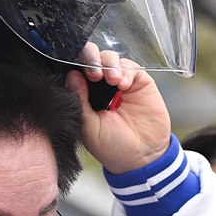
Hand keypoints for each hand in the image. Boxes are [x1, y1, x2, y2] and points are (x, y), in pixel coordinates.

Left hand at [67, 49, 170, 173]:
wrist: (142, 158)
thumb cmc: (111, 146)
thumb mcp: (90, 127)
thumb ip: (80, 101)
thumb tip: (72, 76)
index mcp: (83, 93)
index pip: (74, 69)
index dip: (74, 64)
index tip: (77, 72)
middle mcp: (99, 84)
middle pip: (91, 56)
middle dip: (91, 59)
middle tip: (94, 74)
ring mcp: (118, 81)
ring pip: (109, 57)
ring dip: (109, 64)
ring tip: (112, 81)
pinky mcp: (138, 81)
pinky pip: (130, 66)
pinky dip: (126, 71)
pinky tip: (123, 84)